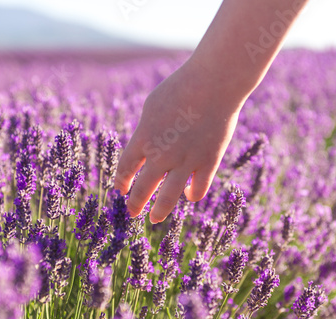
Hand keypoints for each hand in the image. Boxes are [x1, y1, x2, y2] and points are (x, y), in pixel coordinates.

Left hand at [114, 57, 244, 222]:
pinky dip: (192, 195)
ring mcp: (185, 161)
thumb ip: (146, 131)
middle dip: (135, 204)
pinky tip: (189, 195)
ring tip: (155, 219)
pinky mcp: (208, 162)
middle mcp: (161, 154)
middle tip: (132, 212)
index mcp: (143, 138)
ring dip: (159, 211)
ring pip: (168, 198)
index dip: (121, 183)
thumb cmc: (181, 87)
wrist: (214, 82)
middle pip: (142, 188)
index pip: (125, 169)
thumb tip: (145, 150)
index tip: (121, 190)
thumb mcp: (152, 106)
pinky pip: (198, 189)